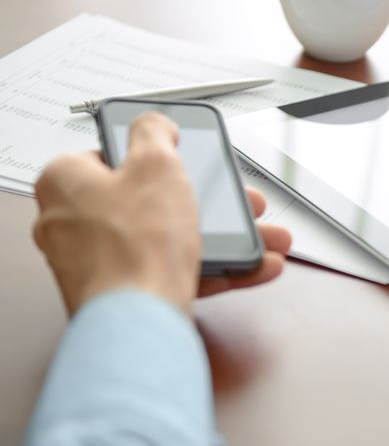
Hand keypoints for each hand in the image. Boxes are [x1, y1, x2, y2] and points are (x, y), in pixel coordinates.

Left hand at [33, 112, 289, 315]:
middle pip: (154, 200)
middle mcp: (75, 223)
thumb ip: (155, 132)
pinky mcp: (126, 293)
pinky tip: (255, 265)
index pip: (112, 153)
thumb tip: (153, 123)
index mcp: (67, 182)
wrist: (138, 323)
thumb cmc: (135, 247)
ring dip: (227, 237)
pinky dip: (217, 267)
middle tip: (240, 200)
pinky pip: (177, 271)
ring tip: (265, 237)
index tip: (185, 153)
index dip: (157, 153)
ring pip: (172, 239)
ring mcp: (100, 263)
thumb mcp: (157, 164)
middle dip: (212, 203)